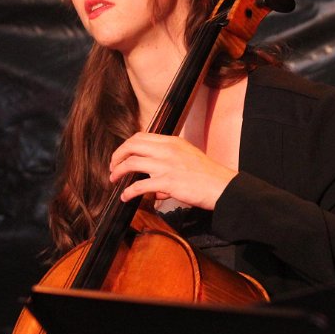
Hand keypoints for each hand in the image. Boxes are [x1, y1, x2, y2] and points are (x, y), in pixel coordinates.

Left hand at [108, 132, 236, 209]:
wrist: (222, 186)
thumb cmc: (208, 175)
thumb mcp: (189, 158)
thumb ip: (170, 164)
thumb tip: (155, 187)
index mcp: (172, 141)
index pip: (141, 137)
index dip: (126, 145)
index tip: (121, 155)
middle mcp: (167, 150)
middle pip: (132, 146)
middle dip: (117, 156)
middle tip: (113, 167)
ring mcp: (166, 165)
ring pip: (131, 163)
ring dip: (118, 172)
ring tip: (114, 180)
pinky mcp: (167, 182)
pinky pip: (139, 185)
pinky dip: (128, 191)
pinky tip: (125, 197)